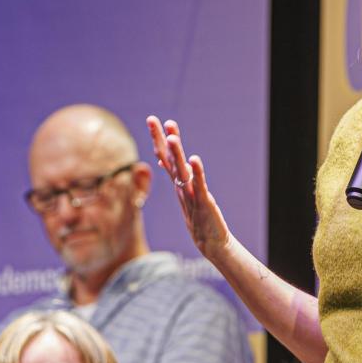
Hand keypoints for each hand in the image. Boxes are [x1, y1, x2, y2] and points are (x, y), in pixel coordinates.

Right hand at [147, 116, 232, 257]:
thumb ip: (176, 176)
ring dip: (176, 155)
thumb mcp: (185, 193)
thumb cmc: (198, 217)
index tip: (154, 120)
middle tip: (152, 120)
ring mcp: (191, 194)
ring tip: (172, 138)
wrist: (209, 242)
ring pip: (181, 171)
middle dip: (160, 139)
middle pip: (168, 159)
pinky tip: (194, 160)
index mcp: (178, 182)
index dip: (159, 138)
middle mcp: (181, 186)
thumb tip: (163, 160)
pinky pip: (199, 185)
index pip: (165, 157)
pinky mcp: (203, 202)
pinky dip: (197, 172)